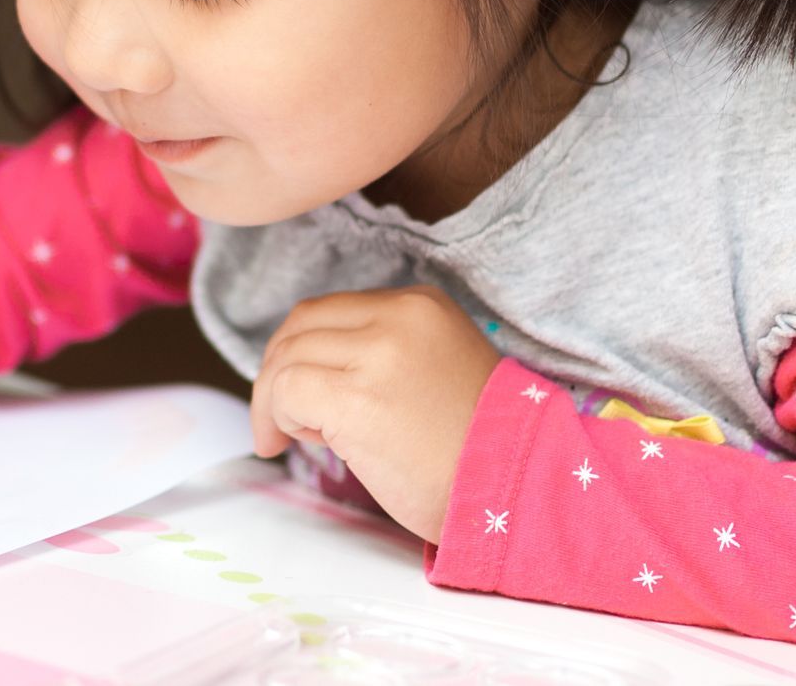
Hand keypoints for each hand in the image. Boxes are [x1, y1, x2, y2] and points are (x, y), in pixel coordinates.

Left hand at [250, 284, 501, 542]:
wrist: (520, 490)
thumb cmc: (477, 449)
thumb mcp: (436, 373)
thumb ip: (383, 356)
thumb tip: (310, 373)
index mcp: (420, 305)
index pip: (332, 311)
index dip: (301, 350)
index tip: (296, 392)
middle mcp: (398, 317)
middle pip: (301, 325)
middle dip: (276, 371)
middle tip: (276, 420)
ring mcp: (377, 353)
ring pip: (287, 357)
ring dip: (276, 401)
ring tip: (295, 439)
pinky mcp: (357, 397)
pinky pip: (287, 392)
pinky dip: (279, 418)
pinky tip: (303, 444)